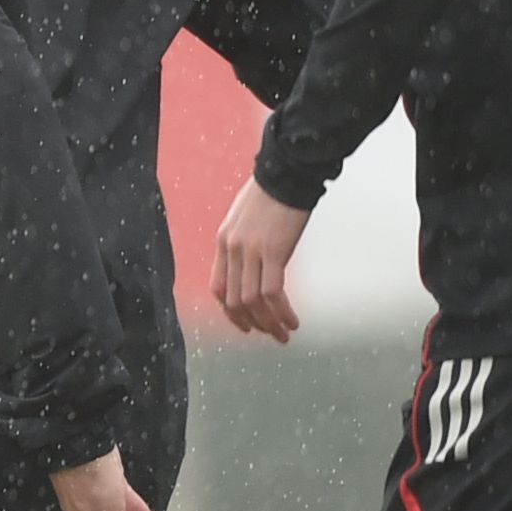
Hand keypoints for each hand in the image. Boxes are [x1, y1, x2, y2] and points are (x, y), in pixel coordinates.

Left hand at [213, 178, 307, 342]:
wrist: (286, 175)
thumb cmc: (271, 195)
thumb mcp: (245, 220)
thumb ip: (244, 244)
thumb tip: (254, 266)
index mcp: (223, 242)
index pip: (218, 288)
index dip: (231, 312)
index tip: (246, 324)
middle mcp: (232, 250)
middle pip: (234, 300)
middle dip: (253, 323)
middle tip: (271, 335)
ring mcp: (250, 252)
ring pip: (252, 301)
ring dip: (269, 323)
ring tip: (285, 334)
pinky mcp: (273, 252)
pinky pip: (272, 293)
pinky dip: (282, 311)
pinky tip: (293, 320)